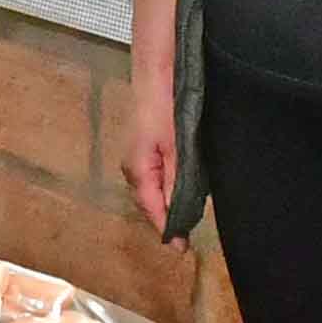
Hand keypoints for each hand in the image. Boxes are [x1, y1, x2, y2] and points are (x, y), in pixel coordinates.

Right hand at [125, 64, 178, 235]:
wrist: (157, 74)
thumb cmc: (165, 107)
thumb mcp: (176, 149)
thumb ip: (176, 183)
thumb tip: (177, 214)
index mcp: (138, 171)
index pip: (153, 210)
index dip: (167, 229)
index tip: (181, 248)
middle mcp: (133, 168)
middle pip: (151, 203)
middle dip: (168, 218)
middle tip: (188, 234)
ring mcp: (137, 159)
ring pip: (153, 190)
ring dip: (168, 202)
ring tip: (187, 216)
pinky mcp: (144, 150)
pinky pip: (154, 177)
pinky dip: (167, 186)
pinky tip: (180, 188)